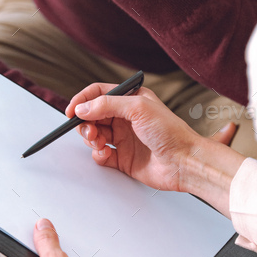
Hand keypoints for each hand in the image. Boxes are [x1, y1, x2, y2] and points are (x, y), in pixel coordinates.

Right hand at [65, 85, 244, 217]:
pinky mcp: (124, 158)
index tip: (71, 110)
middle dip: (86, 122)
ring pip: (95, 135)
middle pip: (93, 116)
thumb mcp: (138, 108)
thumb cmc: (171, 132)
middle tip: (89, 130)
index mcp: (131, 100)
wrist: (185, 162)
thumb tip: (83, 107)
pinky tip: (106, 154)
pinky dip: (98, 155)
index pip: (99, 94)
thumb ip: (106, 104)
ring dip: (91, 139)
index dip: (83, 100)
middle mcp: (126, 118)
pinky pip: (101, 155)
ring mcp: (124, 138)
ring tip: (99, 142)